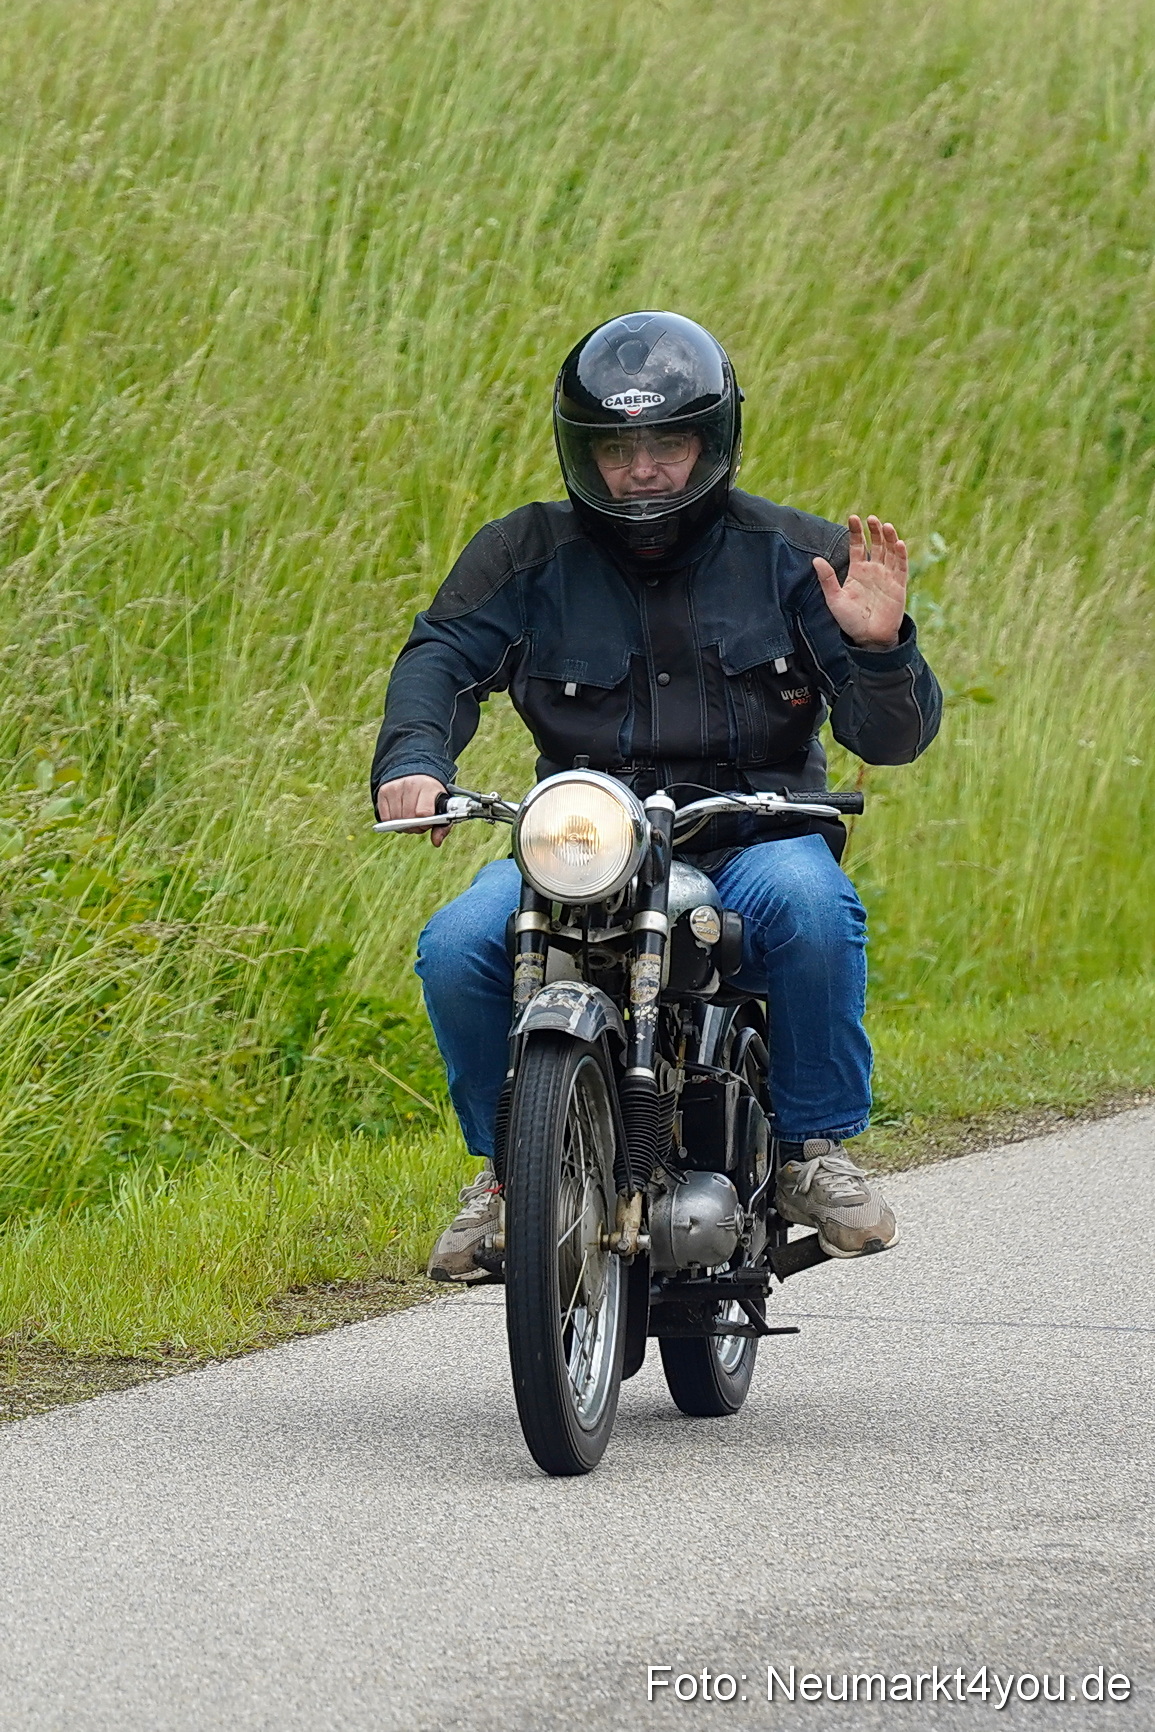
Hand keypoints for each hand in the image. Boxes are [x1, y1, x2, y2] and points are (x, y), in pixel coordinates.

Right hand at [375, 774, 449, 845]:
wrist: (416, 777)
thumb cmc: (431, 797)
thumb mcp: (441, 809)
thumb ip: (442, 827)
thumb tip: (436, 842)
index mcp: (428, 787)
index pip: (424, 812)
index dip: (425, 823)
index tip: (427, 824)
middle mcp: (411, 784)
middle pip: (408, 818)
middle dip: (414, 826)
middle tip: (419, 823)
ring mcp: (396, 787)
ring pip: (396, 819)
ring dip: (403, 825)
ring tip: (410, 818)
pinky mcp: (383, 791)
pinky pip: (385, 818)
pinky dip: (392, 822)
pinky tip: (400, 815)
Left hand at [813, 514, 906, 649]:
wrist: (868, 638)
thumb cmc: (850, 621)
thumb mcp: (834, 599)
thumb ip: (827, 579)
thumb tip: (815, 559)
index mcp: (857, 571)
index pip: (857, 546)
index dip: (856, 532)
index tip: (853, 518)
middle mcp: (873, 570)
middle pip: (876, 545)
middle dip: (874, 531)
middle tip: (871, 518)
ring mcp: (887, 576)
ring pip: (890, 552)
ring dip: (889, 538)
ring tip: (885, 525)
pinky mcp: (899, 585)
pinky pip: (901, 567)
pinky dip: (900, 555)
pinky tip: (899, 543)